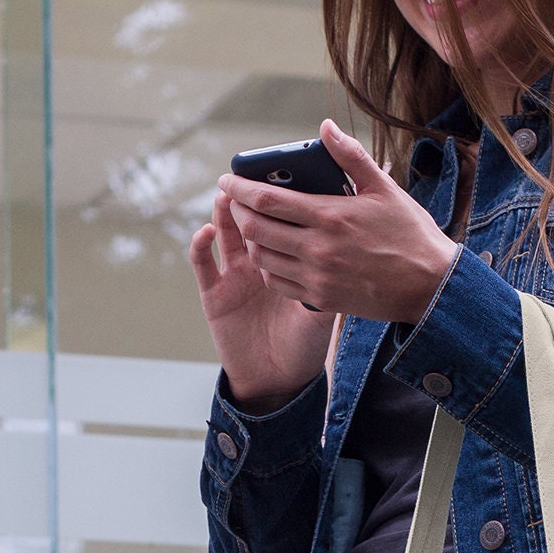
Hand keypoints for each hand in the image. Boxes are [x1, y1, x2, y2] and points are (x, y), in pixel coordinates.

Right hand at [188, 177, 336, 408]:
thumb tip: (352, 242)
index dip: (277, 197)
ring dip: (224, 212)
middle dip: (249, 197)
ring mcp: (234, 276)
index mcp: (286, 259)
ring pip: (225, 233)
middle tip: (249, 173)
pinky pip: (202, 265)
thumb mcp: (327, 308)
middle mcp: (258, 262)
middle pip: (251, 220)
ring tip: (227, 193)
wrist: (281, 381)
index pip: (280, 219)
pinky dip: (200, 245)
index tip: (282, 171)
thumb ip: (332, 276)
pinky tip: (206, 230)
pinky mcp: (214, 294)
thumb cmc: (307, 345)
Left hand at [220, 119, 460, 327]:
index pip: (267, 200)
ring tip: (252, 225)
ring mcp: (317, 277)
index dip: (239, 188)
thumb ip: (351, 157)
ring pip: (262, 258)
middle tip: (235, 202)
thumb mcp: (385, 189)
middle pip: (256, 229)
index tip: (226, 179)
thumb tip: (325, 127)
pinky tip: (271, 254)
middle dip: (237, 213)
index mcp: (330, 216)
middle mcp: (318, 248)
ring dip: (250, 240)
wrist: (430, 286)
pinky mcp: (321, 298)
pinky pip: (278, 283)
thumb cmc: (410, 233)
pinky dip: (266, 267)